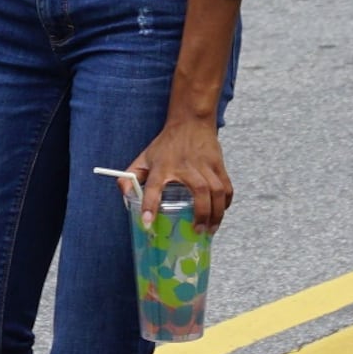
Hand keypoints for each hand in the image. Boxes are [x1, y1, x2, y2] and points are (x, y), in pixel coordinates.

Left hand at [128, 114, 233, 229]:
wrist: (190, 121)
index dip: (149, 204)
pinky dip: (225, 203)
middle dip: (201, 214)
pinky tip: (220, 213)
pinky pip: (226, 187)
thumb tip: (125, 195)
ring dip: (216, 213)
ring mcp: (205, 164)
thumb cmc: (165, 145)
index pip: (153, 185)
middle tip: (197, 231)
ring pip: (217, 190)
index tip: (147, 223)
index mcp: (162, 166)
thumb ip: (130, 177)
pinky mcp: (218, 164)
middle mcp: (185, 165)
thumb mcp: (144, 158)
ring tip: (210, 229)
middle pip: (198, 190)